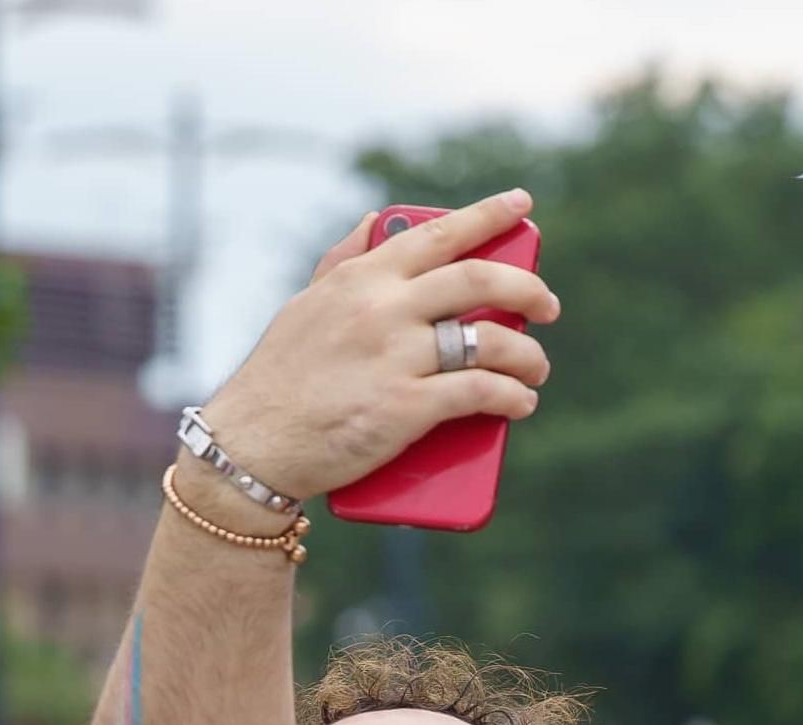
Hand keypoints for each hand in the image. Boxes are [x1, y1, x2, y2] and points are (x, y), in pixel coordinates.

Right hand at [193, 191, 560, 505]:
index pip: (437, 234)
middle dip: (527, 291)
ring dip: (529, 356)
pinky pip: (480, 393)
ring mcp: (396, 357)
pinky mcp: (405, 408)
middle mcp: (383, 308)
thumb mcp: (307, 305)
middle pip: (479, 282)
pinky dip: (512, 397)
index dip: (488, 216)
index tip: (522, 204)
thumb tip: (376, 221)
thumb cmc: (282, 376)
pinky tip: (522, 403)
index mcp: (363, 278)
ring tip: (537, 369)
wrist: (254, 442)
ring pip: (490, 342)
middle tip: (548, 307)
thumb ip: (344, 262)